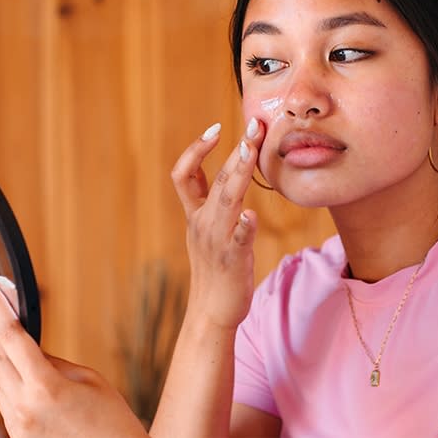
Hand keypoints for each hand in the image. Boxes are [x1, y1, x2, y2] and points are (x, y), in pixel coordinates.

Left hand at [0, 278, 146, 437]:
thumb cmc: (111, 422)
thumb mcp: (87, 380)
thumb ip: (52, 362)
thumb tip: (27, 348)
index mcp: (45, 388)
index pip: (13, 337)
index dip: (0, 309)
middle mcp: (24, 407)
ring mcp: (17, 425)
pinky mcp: (18, 436)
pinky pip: (0, 399)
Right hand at [170, 119, 264, 328]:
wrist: (211, 311)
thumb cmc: (215, 270)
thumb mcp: (207, 232)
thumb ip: (214, 205)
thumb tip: (227, 176)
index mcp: (195, 215)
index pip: (184, 173)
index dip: (196, 149)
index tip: (216, 128)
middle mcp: (203, 222)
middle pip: (215, 178)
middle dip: (235, 149)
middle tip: (252, 125)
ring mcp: (217, 239)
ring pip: (226, 199)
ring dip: (238, 173)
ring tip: (250, 150)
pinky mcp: (233, 258)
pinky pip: (238, 239)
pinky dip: (243, 226)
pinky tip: (250, 216)